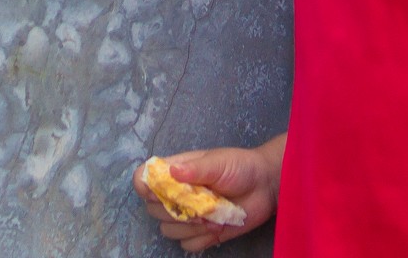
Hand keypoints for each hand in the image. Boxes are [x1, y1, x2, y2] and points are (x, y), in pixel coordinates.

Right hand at [131, 137, 283, 252]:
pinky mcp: (201, 233)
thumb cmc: (240, 167)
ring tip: (212, 217)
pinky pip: (187, 245)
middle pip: (152, 210)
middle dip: (174, 212)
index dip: (146, 188)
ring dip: (189, 227)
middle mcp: (176, 194)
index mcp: (174, 172)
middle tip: (199, 205)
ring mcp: (188, 215)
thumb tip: (172, 172)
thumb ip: (196, 168)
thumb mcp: (218, 162)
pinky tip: (216, 228)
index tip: (161, 193)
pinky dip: (201, 239)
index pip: (143, 179)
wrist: (265, 186)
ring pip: (168, 231)